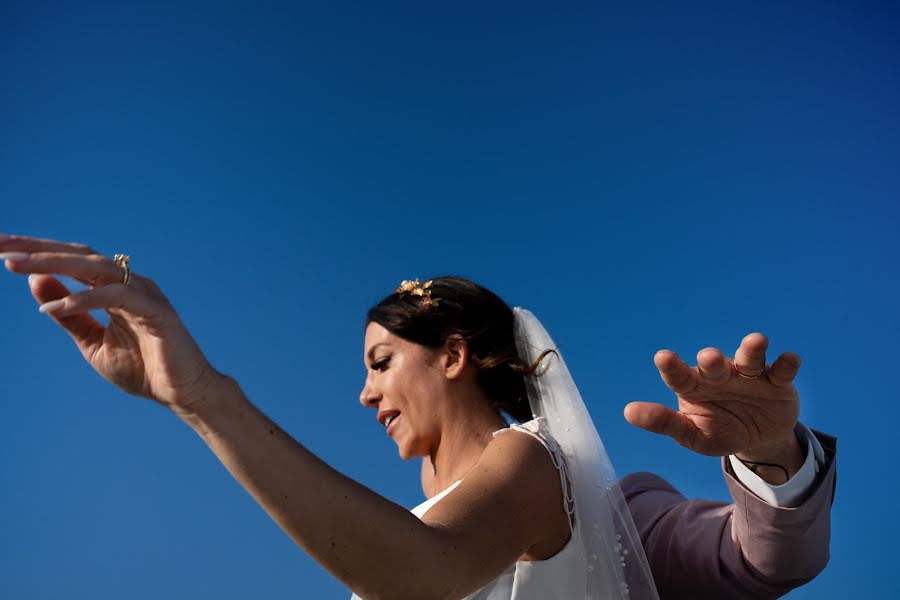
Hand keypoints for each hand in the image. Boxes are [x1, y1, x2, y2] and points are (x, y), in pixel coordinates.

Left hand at [2, 234, 221, 410]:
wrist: (182, 394)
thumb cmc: (143, 368)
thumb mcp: (92, 342)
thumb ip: (69, 314)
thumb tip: (34, 280)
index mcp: (114, 288)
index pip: (71, 260)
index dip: (36, 252)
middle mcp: (130, 283)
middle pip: (78, 255)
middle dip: (36, 248)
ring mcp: (145, 294)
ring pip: (94, 267)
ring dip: (53, 264)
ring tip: (14, 265)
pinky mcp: (157, 311)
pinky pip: (116, 297)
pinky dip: (84, 300)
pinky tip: (52, 308)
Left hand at [624, 333, 801, 459]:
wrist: (758, 439)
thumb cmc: (718, 430)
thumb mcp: (692, 435)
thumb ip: (664, 422)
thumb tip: (628, 411)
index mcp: (694, 386)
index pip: (679, 375)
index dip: (672, 367)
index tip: (662, 357)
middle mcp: (720, 375)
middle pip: (715, 364)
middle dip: (713, 360)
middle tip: (709, 358)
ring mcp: (750, 376)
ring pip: (751, 359)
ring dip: (752, 350)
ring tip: (756, 341)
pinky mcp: (778, 383)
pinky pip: (783, 371)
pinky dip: (787, 364)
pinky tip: (790, 359)